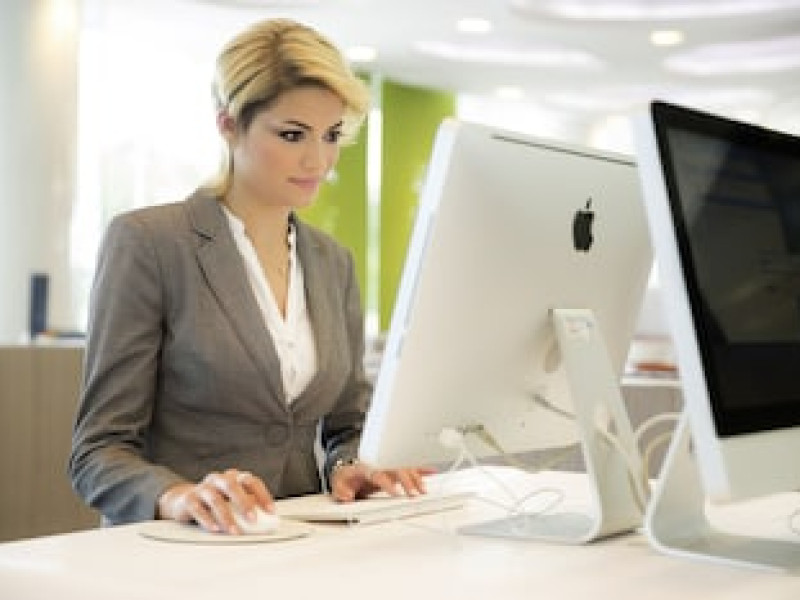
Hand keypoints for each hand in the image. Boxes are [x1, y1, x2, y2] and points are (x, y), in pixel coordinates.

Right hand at [157, 468, 273, 533]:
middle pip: (232, 486)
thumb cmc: (215, 501)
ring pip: (215, 499)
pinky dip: (207, 520)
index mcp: (233, 477)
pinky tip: (215, 529)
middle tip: (253, 520)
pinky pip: (198, 509)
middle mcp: (219, 479)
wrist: (183, 500)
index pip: (251, 481)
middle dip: (244, 503)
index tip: (271, 511)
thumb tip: (266, 519)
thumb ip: (248, 506)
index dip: (262, 495)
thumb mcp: (233, 502)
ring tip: (234, 531)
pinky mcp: (189, 499)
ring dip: (227, 517)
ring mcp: (202, 488)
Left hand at [330, 461, 435, 501]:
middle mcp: (379, 464)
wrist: (349, 470)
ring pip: (405, 468)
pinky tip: (432, 471)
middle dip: (407, 481)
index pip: (378, 473)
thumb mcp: (337, 484)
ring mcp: (387, 465)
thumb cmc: (346, 478)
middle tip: (414, 494)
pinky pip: (409, 466)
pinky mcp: (394, 468)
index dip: (387, 482)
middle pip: (396, 469)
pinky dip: (421, 469)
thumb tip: (346, 495)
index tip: (396, 493)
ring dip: (416, 477)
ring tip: (423, 490)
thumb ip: (340, 490)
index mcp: (365, 468)